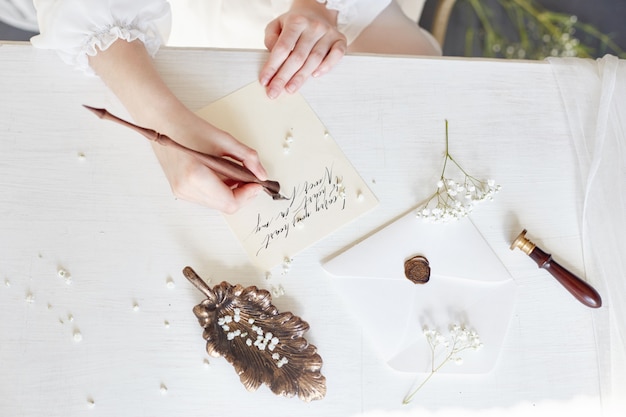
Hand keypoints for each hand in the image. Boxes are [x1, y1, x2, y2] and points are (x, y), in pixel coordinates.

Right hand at [89, 39, 267, 212]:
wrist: (162, 121)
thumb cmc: (188, 127)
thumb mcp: (224, 140)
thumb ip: (247, 158)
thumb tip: (262, 174)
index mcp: (196, 177)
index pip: (230, 203)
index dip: (248, 195)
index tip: (257, 183)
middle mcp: (186, 189)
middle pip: (224, 206)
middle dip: (242, 194)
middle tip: (251, 178)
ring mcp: (181, 192)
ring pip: (217, 204)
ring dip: (231, 193)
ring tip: (237, 174)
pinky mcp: (180, 190)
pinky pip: (207, 199)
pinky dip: (220, 191)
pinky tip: (224, 176)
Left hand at [260, 1, 346, 98]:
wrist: (316, 12)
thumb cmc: (295, 23)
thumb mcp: (277, 24)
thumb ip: (271, 38)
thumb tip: (272, 55)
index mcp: (296, 21)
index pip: (282, 48)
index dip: (272, 66)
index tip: (264, 81)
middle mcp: (314, 26)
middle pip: (298, 57)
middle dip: (284, 77)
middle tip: (275, 92)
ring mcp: (328, 33)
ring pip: (314, 59)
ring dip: (301, 77)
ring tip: (290, 89)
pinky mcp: (340, 39)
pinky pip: (336, 55)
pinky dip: (327, 66)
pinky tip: (316, 75)